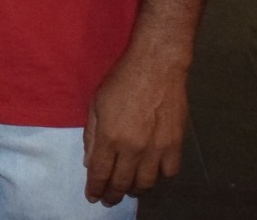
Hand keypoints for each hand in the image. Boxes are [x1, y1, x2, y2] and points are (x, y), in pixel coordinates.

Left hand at [83, 47, 187, 205]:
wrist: (156, 67)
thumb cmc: (121, 81)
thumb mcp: (96, 104)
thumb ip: (92, 135)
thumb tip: (90, 162)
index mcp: (111, 136)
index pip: (100, 172)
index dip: (95, 188)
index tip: (92, 197)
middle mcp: (134, 148)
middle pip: (123, 182)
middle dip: (113, 195)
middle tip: (108, 200)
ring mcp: (157, 148)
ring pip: (147, 183)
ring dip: (135, 189)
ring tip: (128, 190)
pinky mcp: (176, 145)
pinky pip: (169, 173)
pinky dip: (159, 178)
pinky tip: (151, 174)